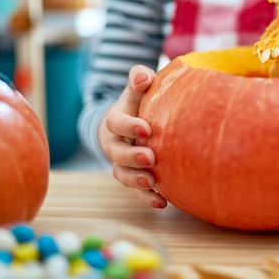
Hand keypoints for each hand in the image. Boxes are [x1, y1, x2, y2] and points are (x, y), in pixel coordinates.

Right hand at [99, 65, 166, 208]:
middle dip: (131, 157)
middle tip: (150, 157)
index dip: (129, 126)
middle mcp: (115, 143)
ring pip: (122, 175)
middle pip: (116, 153)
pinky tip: (162, 202)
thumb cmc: (140, 101)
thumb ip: (139, 77)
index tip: (147, 128)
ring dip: (136, 181)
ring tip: (153, 183)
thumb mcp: (138, 87)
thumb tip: (144, 76)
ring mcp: (123, 162)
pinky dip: (147, 198)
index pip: (116, 123)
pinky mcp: (134, 177)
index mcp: (116, 119)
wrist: (132, 123)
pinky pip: (136, 191)